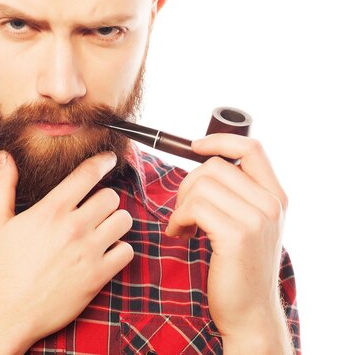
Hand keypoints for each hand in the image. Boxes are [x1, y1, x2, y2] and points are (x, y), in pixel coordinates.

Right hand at [0, 150, 133, 349]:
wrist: (7, 312)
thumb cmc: (0, 268)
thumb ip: (4, 185)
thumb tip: (6, 157)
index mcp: (51, 210)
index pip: (87, 174)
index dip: (103, 162)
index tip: (109, 160)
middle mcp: (74, 227)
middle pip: (111, 196)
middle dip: (104, 198)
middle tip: (95, 207)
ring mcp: (89, 252)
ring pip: (123, 221)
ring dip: (115, 221)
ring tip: (103, 228)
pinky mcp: (98, 276)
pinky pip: (126, 252)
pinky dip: (120, 250)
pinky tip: (105, 252)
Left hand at [166, 134, 291, 350]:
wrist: (249, 312)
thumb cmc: (239, 266)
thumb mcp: (248, 224)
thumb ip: (237, 193)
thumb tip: (202, 159)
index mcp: (276, 197)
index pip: (252, 148)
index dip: (219, 140)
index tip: (194, 147)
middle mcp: (271, 205)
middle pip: (214, 165)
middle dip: (187, 184)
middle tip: (184, 211)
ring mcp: (257, 219)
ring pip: (199, 185)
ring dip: (180, 205)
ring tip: (182, 226)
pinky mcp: (237, 235)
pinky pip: (193, 207)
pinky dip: (177, 219)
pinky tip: (179, 234)